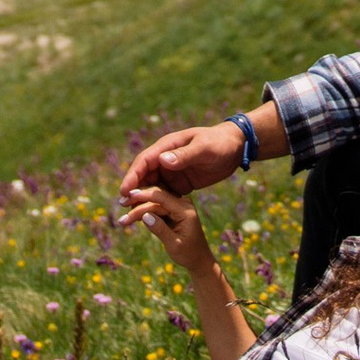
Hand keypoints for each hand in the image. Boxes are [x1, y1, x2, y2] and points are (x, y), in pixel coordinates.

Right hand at [118, 121, 245, 209]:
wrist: (235, 148)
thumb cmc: (219, 144)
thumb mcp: (203, 149)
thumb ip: (184, 155)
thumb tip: (162, 160)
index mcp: (167, 146)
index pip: (144, 161)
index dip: (133, 175)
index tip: (124, 191)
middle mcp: (166, 159)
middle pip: (144, 175)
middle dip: (133, 189)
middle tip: (123, 206)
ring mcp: (172, 172)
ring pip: (152, 186)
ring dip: (142, 198)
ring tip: (131, 213)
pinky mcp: (180, 183)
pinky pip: (164, 194)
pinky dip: (156, 203)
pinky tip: (151, 215)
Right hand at [121, 186, 211, 273]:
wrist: (198, 259)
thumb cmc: (188, 254)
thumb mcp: (174, 245)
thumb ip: (160, 229)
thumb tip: (144, 215)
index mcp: (185, 210)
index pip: (161, 197)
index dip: (143, 195)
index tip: (128, 197)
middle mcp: (182, 203)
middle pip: (156, 198)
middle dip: (137, 201)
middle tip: (121, 206)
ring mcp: (177, 205)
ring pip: (153, 202)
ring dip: (138, 207)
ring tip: (123, 218)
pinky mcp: (172, 210)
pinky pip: (156, 207)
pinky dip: (143, 211)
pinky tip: (131, 217)